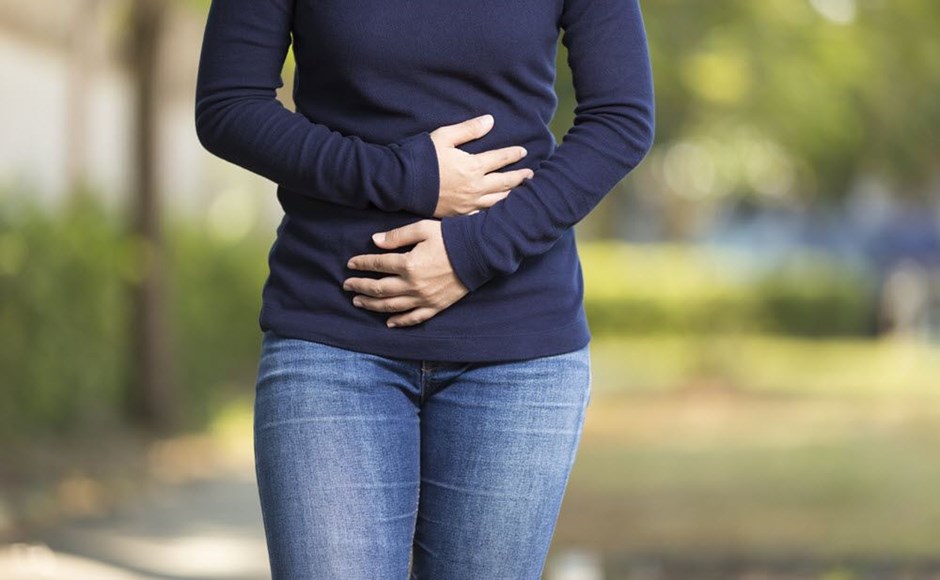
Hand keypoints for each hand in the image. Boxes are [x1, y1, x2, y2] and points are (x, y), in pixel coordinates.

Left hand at [343, 220, 468, 327]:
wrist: (480, 253)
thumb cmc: (451, 237)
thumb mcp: (423, 229)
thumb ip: (397, 236)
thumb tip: (375, 241)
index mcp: (408, 264)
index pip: (378, 264)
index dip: (362, 264)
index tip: (351, 264)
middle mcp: (413, 284)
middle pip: (380, 288)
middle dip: (361, 287)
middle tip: (347, 285)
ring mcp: (424, 298)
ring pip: (392, 306)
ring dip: (372, 305)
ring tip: (358, 302)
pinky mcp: (436, 306)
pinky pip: (415, 318)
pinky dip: (400, 322)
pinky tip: (389, 323)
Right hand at [430, 114, 533, 217]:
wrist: (401, 184)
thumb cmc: (421, 158)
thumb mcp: (444, 137)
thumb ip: (469, 130)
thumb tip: (490, 120)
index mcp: (473, 167)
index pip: (500, 159)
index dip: (513, 154)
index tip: (523, 152)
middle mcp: (475, 187)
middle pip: (504, 182)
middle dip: (520, 177)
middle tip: (531, 175)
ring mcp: (468, 204)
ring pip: (498, 201)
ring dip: (512, 195)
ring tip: (522, 192)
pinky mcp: (459, 215)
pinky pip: (483, 214)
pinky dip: (495, 211)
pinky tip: (500, 210)